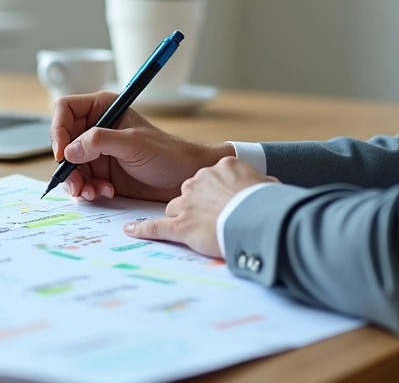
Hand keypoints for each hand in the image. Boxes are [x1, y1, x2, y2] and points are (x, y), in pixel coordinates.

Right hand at [50, 92, 233, 202]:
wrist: (184, 178)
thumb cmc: (167, 153)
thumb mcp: (133, 143)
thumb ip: (100, 142)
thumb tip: (69, 150)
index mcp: (102, 109)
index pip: (65, 110)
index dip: (59, 129)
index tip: (63, 153)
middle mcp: (96, 128)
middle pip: (62, 142)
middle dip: (66, 165)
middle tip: (76, 183)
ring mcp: (97, 152)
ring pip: (69, 165)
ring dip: (77, 182)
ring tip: (93, 191)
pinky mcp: (101, 173)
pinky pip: (81, 181)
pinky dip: (87, 190)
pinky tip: (104, 193)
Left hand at [123, 156, 278, 256]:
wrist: (259, 219)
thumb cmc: (267, 202)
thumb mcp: (266, 183)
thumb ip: (257, 182)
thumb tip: (266, 187)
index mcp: (220, 167)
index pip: (209, 178)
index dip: (215, 192)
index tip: (222, 200)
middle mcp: (198, 181)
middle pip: (189, 192)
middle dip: (197, 205)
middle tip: (213, 216)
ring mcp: (187, 203)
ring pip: (175, 208)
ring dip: (183, 218)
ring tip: (198, 229)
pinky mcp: (180, 225)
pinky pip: (156, 226)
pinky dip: (143, 229)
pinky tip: (132, 230)